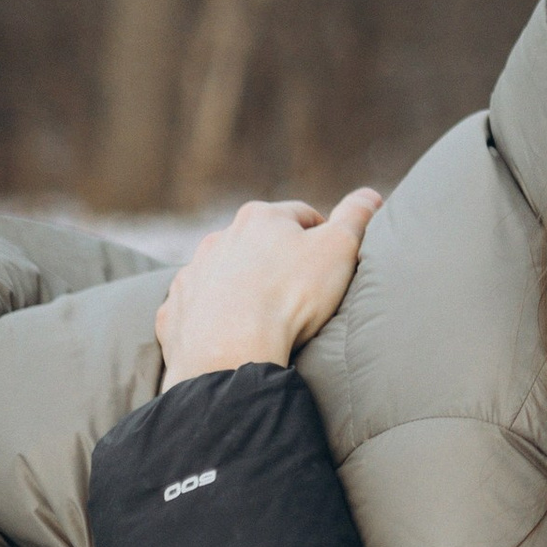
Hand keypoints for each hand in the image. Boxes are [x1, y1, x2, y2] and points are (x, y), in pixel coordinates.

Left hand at [155, 192, 382, 387]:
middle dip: (278, 261)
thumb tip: (371, 195)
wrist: (230, 351)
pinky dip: (213, 317)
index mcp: (261, 218)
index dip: (322, 236)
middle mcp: (220, 238)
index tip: (332, 261)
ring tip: (264, 317)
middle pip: (258, 244)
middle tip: (301, 292)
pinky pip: (198, 308)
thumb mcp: (339, 250)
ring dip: (242, 287)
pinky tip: (231, 335)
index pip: (301, 216)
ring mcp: (194, 274)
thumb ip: (356, 218)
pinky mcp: (176, 310)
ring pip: (224, 274)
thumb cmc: (290, 297)